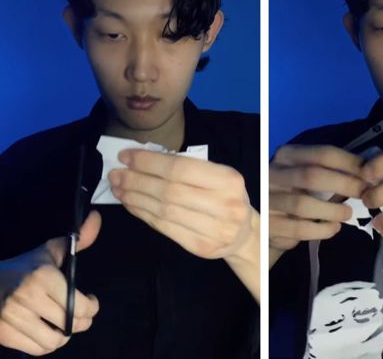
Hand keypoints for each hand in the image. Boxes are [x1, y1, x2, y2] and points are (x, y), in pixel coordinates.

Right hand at [0, 211, 101, 355]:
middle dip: (82, 322)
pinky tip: (47, 332)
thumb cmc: (23, 268)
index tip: (91, 300)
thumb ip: (77, 240)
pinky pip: (36, 349)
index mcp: (43, 276)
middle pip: (71, 325)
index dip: (93, 307)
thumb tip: (96, 217)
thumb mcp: (48, 252)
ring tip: (64, 325)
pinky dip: (46, 344)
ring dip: (63, 335)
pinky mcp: (3, 333)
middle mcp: (27, 297)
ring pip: (55, 341)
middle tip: (80, 315)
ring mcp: (12, 317)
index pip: (81, 306)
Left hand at [110, 149, 255, 260]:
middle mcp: (225, 205)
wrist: (243, 233)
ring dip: (135, 198)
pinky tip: (132, 204)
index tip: (126, 156)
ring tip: (119, 188)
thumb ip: (187, 168)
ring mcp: (215, 229)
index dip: (149, 162)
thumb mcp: (217, 177)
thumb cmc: (225, 198)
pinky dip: (143, 214)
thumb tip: (142, 161)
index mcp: (229, 180)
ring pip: (164, 211)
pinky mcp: (201, 247)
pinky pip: (165, 228)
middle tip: (116, 174)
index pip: (181, 168)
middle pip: (170, 190)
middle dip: (137, 180)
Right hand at [269, 145, 366, 265]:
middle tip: (365, 194)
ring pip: (303, 204)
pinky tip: (334, 228)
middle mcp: (272, 174)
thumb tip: (368, 174)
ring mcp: (268, 200)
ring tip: (347, 213)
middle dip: (344, 185)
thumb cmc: (295, 191)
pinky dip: (321, 230)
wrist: (267, 217)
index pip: (321, 154)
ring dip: (332, 210)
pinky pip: (298, 229)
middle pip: (312, 176)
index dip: (349, 162)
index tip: (370, 173)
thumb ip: (332, 171)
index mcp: (287, 155)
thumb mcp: (307, 174)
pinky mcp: (268, 225)